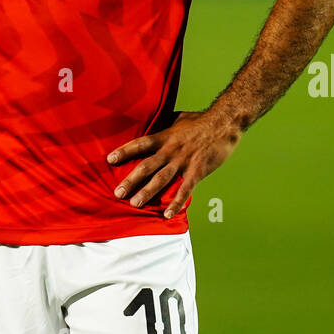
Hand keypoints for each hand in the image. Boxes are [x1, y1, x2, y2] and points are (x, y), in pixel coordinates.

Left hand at [106, 109, 241, 218]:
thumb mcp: (178, 118)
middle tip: (117, 193)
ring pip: (161, 179)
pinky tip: (167, 215)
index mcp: (165, 136)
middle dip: (131, 180)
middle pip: (146, 166)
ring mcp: (183, 161)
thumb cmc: (200, 120)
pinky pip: (184, 189)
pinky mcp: (197, 171)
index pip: (140, 144)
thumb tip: (153, 124)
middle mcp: (170, 150)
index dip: (124, 151)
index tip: (109, 159)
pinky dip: (175, 203)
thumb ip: (165, 125)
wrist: (224, 123)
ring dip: (147, 192)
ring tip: (134, 204)